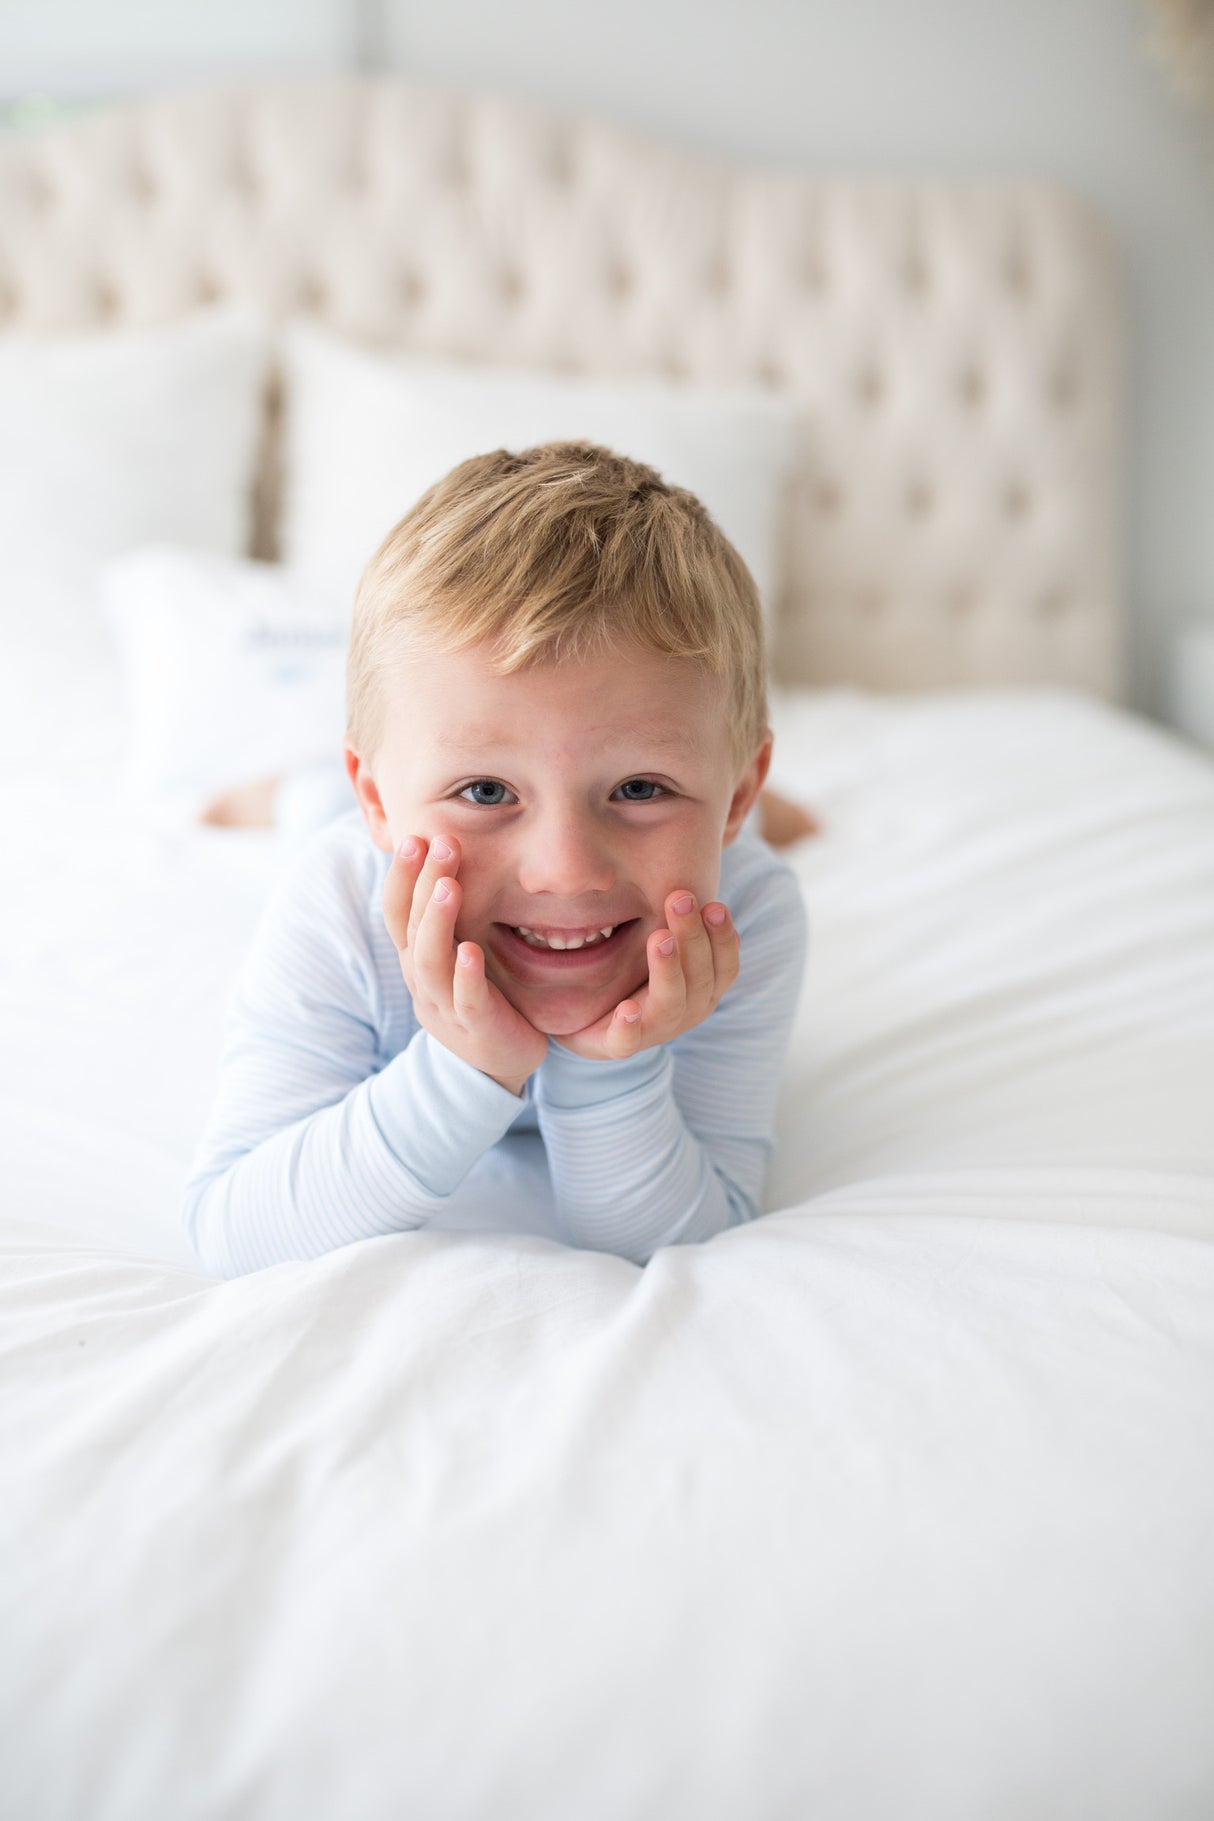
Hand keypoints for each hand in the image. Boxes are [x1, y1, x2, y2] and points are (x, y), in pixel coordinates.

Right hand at [382, 833, 548, 1095]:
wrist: (496, 1064)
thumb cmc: (478, 996)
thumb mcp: (456, 952)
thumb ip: (447, 916)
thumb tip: (444, 855)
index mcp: (416, 958)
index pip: (398, 911)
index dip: (403, 876)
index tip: (415, 836)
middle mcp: (422, 979)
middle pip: (412, 927)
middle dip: (422, 883)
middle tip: (439, 843)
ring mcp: (445, 1005)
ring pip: (431, 961)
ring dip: (438, 922)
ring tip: (449, 887)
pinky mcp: (475, 1027)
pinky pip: (466, 999)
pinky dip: (466, 975)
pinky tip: (471, 951)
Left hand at [553, 889, 739, 1061]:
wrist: (587, 1022)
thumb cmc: (634, 973)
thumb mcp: (661, 944)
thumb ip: (678, 920)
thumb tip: (690, 872)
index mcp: (703, 987)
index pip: (725, 964)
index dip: (723, 936)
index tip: (714, 904)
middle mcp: (688, 1009)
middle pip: (701, 976)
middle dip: (692, 936)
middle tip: (679, 899)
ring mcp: (656, 1030)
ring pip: (671, 1003)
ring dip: (668, 969)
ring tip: (659, 938)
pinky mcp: (618, 1046)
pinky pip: (627, 1042)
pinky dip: (629, 1027)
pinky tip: (626, 1010)